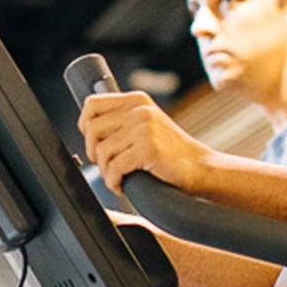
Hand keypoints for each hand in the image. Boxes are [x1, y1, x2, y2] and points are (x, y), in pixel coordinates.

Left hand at [78, 91, 214, 195]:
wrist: (201, 168)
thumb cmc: (171, 152)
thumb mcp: (147, 125)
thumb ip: (122, 120)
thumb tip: (87, 128)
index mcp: (136, 100)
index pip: (92, 104)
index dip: (85, 126)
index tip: (95, 143)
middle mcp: (139, 110)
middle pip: (92, 129)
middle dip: (94, 153)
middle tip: (108, 165)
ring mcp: (144, 128)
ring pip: (102, 152)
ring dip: (106, 171)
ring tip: (119, 177)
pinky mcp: (147, 149)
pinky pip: (114, 168)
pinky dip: (114, 182)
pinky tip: (123, 185)